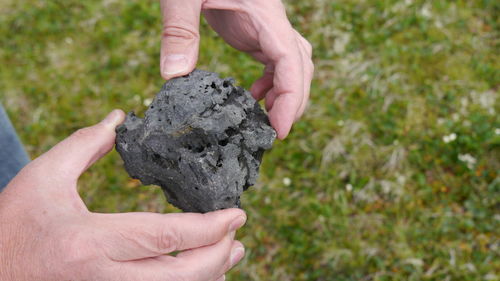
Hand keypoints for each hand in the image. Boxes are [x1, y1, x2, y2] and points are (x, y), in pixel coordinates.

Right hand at [0, 110, 245, 280]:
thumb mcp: (42, 178)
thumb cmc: (12, 224)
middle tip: (238, 235)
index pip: (165, 237)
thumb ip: (84, 144)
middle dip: (218, 256)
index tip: (237, 214)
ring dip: (209, 277)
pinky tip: (196, 274)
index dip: (209, 228)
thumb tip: (118, 118)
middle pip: (181, 277)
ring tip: (229, 254)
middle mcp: (104, 278)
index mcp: (91, 241)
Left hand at [159, 0, 313, 138]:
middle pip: (301, 67)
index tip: (279, 130)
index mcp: (265, 13)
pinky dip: (270, 83)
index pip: (292, 61)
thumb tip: (174, 76)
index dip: (292, 98)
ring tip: (263, 119)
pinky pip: (274, 60)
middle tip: (272, 134)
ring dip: (285, 93)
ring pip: (293, 64)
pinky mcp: (254, 28)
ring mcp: (265, 25)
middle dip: (293, 102)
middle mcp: (272, 21)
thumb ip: (179, 29)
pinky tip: (251, 95)